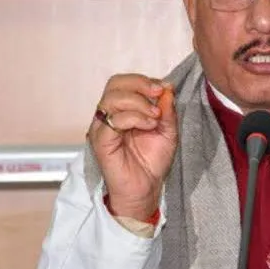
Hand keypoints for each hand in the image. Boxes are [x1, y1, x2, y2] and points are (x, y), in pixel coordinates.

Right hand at [87, 74, 177, 221]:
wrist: (146, 188)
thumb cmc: (152, 161)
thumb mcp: (168, 131)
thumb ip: (167, 110)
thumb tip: (167, 88)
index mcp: (123, 109)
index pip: (125, 82)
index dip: (145, 80)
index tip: (164, 89)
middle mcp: (110, 115)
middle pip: (114, 84)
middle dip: (139, 83)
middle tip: (158, 93)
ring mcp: (103, 127)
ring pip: (112, 98)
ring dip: (138, 101)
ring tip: (155, 116)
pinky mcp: (101, 141)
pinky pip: (113, 120)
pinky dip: (134, 117)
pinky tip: (149, 126)